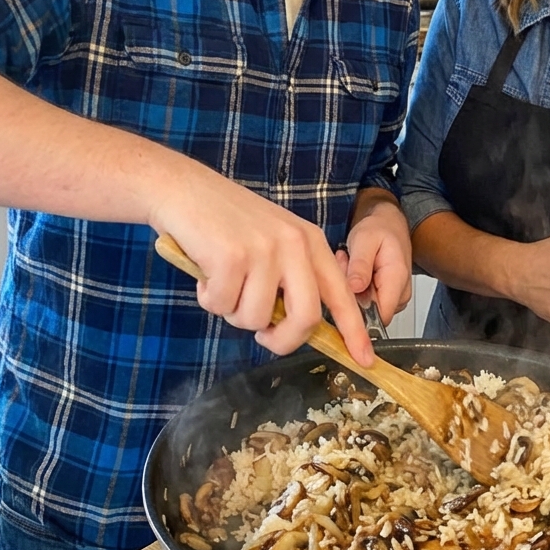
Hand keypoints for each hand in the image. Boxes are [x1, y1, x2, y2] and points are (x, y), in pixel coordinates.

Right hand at [150, 164, 373, 365]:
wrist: (184, 188)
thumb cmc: (225, 221)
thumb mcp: (273, 240)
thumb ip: (290, 277)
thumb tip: (297, 326)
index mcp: (310, 241)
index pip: (341, 294)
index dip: (353, 331)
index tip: (365, 360)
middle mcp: (294, 244)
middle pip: (306, 318)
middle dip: (282, 340)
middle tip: (263, 335)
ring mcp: (264, 250)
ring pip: (255, 319)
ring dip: (232, 312)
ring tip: (221, 282)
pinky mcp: (231, 258)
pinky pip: (221, 306)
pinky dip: (208, 299)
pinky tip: (204, 273)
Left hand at [336, 189, 412, 324]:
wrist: (388, 224)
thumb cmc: (379, 229)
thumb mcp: (364, 240)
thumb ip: (360, 265)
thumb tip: (355, 289)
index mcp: (397, 278)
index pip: (380, 316)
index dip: (356, 311)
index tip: (344, 287)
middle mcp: (400, 293)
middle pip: (370, 315)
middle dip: (350, 295)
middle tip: (346, 265)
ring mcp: (395, 299)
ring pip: (365, 310)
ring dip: (352, 291)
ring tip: (351, 264)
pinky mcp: (387, 299)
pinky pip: (366, 304)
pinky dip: (355, 290)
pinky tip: (354, 272)